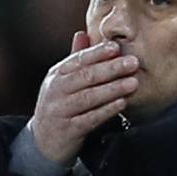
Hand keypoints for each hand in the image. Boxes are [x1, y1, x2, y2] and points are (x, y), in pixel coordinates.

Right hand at [24, 31, 139, 165]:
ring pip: (88, 97)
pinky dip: (106, 111)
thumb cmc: (59, 107)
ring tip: (132, 83)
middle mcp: (56, 90)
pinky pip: (89, 119)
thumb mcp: (63, 81)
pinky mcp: (68, 130)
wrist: (43, 142)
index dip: (98, 53)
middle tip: (132, 63)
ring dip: (112, 89)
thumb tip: (82, 33)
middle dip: (111, 68)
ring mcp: (60, 110)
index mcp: (57, 74)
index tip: (117, 47)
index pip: (79, 60)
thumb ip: (75, 59)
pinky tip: (121, 104)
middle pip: (86, 76)